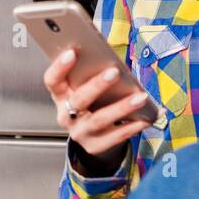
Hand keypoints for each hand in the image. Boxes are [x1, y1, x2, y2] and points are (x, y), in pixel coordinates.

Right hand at [44, 48, 148, 167]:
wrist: (92, 134)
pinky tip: (146, 118)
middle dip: (97, 85)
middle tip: (115, 72)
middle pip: (79, 99)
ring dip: (122, 107)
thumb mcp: (84, 88)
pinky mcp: (94, 146)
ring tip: (141, 97)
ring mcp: (79, 132)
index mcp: (60, 95)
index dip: (59, 67)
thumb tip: (109, 57)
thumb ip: (90, 74)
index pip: (53, 80)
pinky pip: (115, 136)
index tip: (71, 52)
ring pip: (99, 119)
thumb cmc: (91, 101)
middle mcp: (65, 115)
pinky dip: (132, 126)